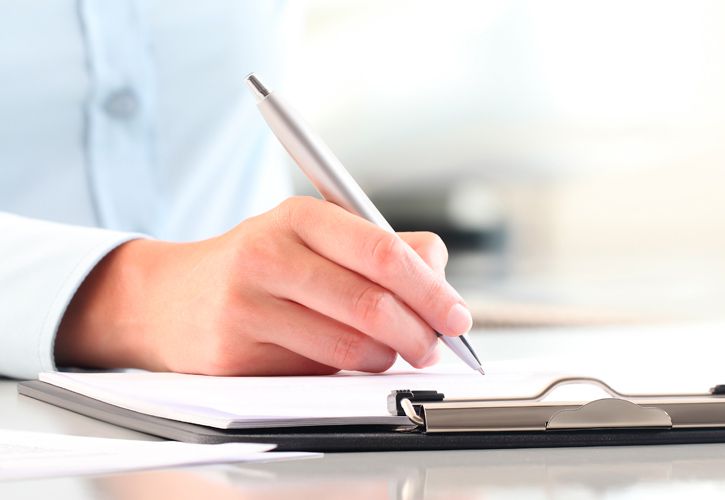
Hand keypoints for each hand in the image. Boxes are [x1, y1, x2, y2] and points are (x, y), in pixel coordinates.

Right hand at [55, 197, 472, 374]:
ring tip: (392, 352)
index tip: (456, 314)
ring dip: (387, 357)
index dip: (430, 289)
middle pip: (372, 302)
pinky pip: (316, 370)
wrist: (171, 298)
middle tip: (435, 344)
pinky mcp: (235, 351)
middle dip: (420, 332)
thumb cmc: (258, 265)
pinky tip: (350, 360)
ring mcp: (247, 304)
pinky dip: (348, 371)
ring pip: (350, 344)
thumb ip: (380, 246)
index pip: (383, 251)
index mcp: (299, 216)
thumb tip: (439, 273)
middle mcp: (270, 253)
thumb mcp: (313, 236)